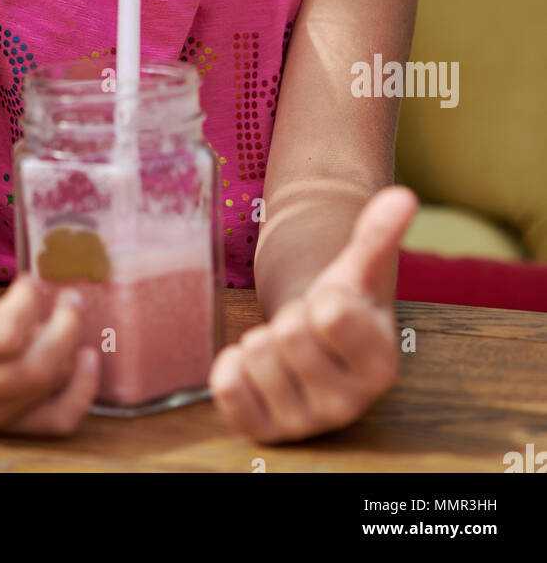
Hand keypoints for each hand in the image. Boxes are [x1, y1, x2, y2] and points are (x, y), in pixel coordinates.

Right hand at [0, 178, 99, 434]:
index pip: (4, 335)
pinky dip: (81, 395)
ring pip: (45, 393)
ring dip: (71, 352)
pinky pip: (55, 423)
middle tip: (72, 296)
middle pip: (31, 369)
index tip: (31, 279)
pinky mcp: (10, 424)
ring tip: (75, 315)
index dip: (29, 303)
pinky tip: (88, 360)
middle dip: (62, 327)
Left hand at [209, 184, 417, 443]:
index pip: (330, 314)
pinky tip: (253, 365)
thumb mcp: (358, 272)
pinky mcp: (265, 432)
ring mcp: (306, 423)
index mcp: (380, 366)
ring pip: (256, 356)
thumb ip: (379, 235)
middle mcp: (348, 404)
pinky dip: (231, 366)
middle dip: (289, 315)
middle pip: (287, 332)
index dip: (322, 295)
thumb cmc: (340, 306)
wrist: (311, 348)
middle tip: (304, 326)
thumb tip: (402, 197)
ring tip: (283, 347)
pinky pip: (227, 388)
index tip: (333, 306)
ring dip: (261, 338)